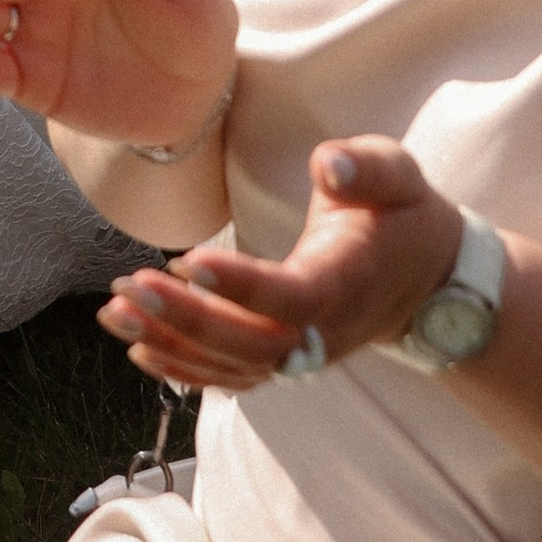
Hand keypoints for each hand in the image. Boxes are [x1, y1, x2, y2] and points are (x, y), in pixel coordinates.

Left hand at [100, 138, 462, 394]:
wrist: (428, 283)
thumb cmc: (401, 216)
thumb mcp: (399, 174)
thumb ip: (368, 166)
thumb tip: (331, 166)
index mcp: (348, 281)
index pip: (293, 297)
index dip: (242, 287)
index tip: (188, 262)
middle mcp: (324, 331)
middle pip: (252, 344)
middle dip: (187, 321)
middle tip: (128, 289)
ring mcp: (303, 354)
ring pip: (234, 367)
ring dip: (172, 346)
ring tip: (113, 313)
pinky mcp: (285, 358)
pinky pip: (233, 376)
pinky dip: (185, 370)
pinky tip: (138, 349)